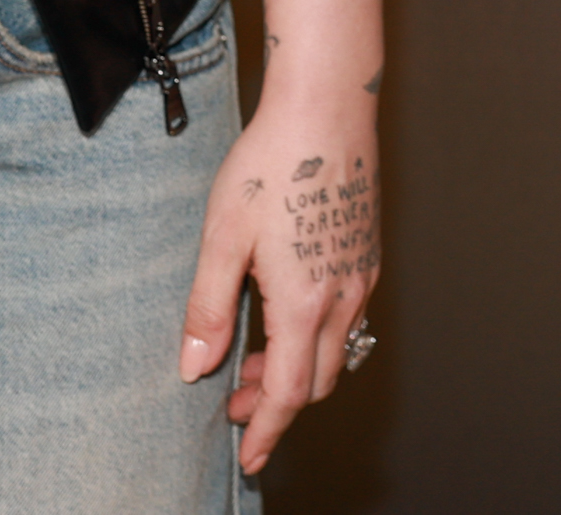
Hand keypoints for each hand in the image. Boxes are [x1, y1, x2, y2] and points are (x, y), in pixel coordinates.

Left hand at [178, 83, 378, 473]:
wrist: (326, 106)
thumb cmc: (271, 162)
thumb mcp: (222, 236)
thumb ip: (209, 307)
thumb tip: (195, 368)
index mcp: (305, 301)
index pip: (291, 393)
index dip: (268, 430)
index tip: (248, 455)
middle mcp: (344, 297)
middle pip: (317, 381)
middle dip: (279, 403)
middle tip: (236, 402)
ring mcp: (361, 275)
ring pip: (336, 350)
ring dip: (298, 369)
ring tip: (253, 358)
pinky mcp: (366, 253)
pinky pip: (347, 318)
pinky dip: (316, 337)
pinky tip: (285, 313)